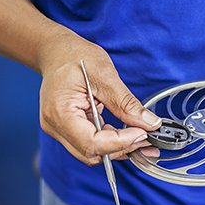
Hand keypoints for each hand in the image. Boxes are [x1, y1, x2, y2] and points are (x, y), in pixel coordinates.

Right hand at [38, 33, 160, 165]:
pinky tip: (127, 133)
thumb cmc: (74, 56)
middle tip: (146, 138)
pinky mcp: (68, 129)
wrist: (57, 51)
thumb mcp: (105, 74)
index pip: (92, 142)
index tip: (142, 133)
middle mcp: (55, 126)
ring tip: (141, 136)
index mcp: (59, 112)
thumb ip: (126, 103)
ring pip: (92, 152)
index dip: (120, 142)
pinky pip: (91, 144)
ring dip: (118, 148)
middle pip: (91, 153)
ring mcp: (60, 130)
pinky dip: (111, 142)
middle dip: (121, 148)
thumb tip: (149, 123)